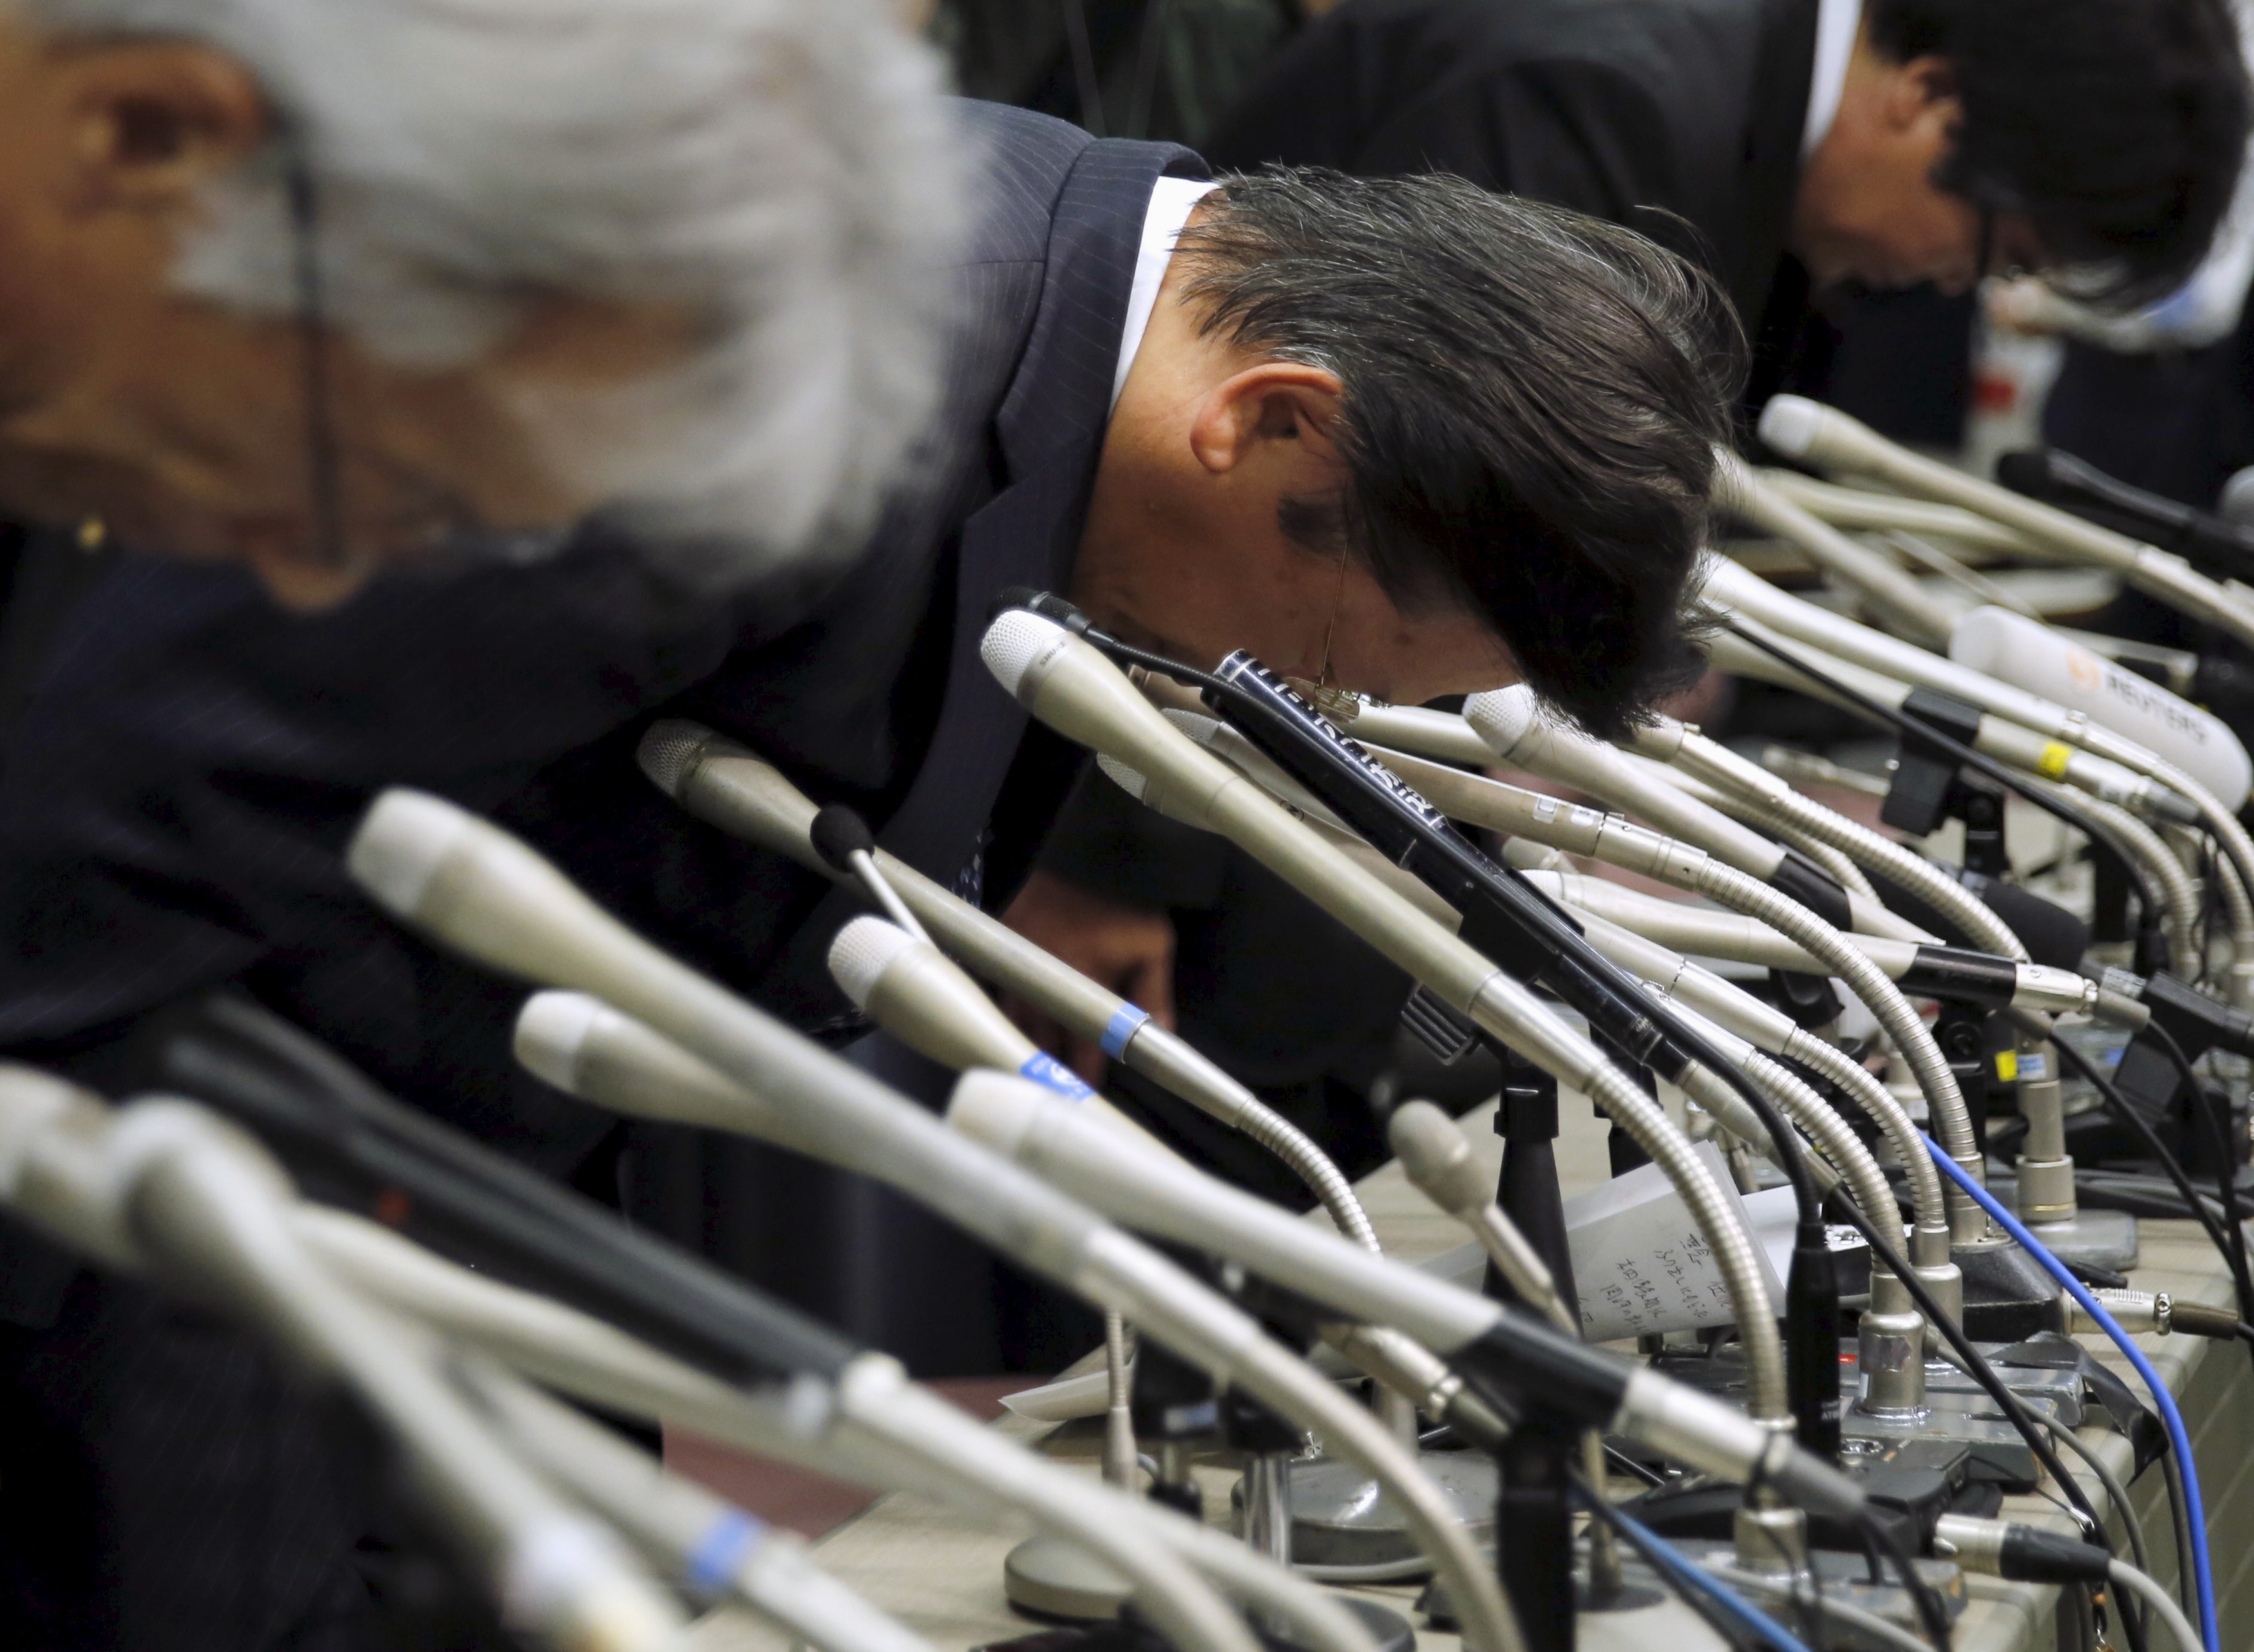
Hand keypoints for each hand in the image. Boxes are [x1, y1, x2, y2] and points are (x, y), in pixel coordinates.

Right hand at [999, 869, 1175, 1083]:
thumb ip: (1154, 996)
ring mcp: (1018, 976)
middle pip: (1044, 1051)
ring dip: (1031, 1052)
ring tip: (1040, 1074)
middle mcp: (1044, 991)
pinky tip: (1016, 1035)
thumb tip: (1162, 1038)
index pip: (1083, 1054)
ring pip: (1019, 1031)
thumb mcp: (1151, 943)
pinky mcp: (1003, 960)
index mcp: (1082, 990)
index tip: (1091, 1097)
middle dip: (1055, 1073)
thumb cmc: (1118, 900)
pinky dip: (1012, 1023)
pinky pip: (1003, 1005)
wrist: (1074, 853)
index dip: (1088, 1079)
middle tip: (1065, 1093)